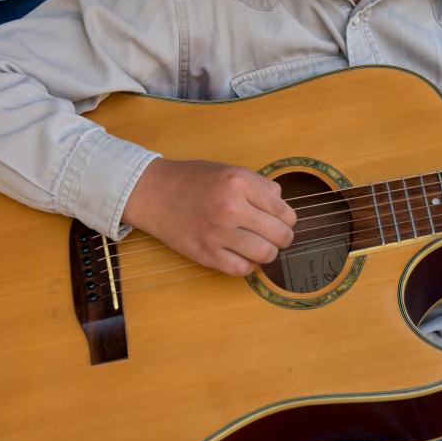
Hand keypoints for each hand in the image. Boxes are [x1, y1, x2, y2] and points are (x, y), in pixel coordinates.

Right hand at [122, 159, 295, 275]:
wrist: (154, 193)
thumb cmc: (193, 180)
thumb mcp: (230, 170)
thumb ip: (259, 186)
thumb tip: (283, 208)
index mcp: (240, 182)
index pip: (284, 211)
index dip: (287, 219)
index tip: (280, 221)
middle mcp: (231, 207)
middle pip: (281, 235)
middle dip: (283, 238)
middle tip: (274, 237)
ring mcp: (218, 232)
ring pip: (266, 254)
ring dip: (266, 253)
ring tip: (257, 246)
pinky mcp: (205, 253)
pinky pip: (242, 269)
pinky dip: (246, 265)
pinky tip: (240, 254)